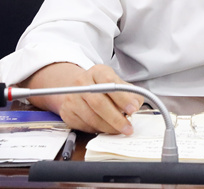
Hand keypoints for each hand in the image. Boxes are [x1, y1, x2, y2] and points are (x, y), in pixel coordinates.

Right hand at [24, 63, 142, 134]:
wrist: (80, 88)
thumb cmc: (103, 87)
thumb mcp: (118, 83)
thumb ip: (130, 93)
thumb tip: (136, 104)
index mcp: (98, 72)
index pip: (109, 83)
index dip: (122, 98)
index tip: (133, 109)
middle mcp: (82, 83)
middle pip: (99, 103)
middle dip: (116, 118)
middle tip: (128, 127)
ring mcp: (72, 98)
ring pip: (91, 117)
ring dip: (108, 127)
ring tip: (119, 130)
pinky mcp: (67, 112)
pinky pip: (84, 125)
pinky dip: (97, 130)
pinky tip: (105, 128)